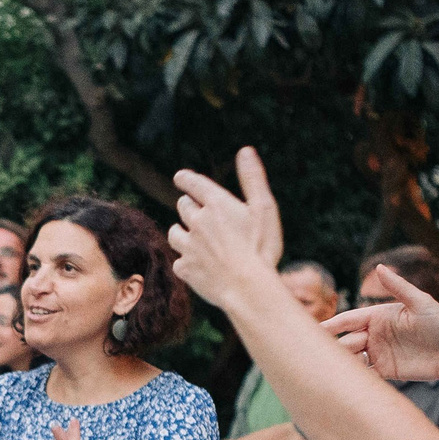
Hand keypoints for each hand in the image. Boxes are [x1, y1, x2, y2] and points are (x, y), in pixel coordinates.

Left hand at [167, 148, 283, 304]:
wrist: (248, 288)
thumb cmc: (261, 247)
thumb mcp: (264, 209)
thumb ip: (253, 179)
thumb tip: (245, 150)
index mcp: (216, 204)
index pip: (193, 183)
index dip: (185, 179)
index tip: (180, 178)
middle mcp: (197, 221)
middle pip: (184, 207)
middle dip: (189, 207)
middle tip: (197, 212)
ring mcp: (188, 246)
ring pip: (175, 233)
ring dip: (181, 232)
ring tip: (192, 237)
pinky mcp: (185, 269)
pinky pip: (179, 261)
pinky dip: (186, 262)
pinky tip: (197, 265)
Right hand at [322, 263, 438, 382]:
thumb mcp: (421, 302)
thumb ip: (399, 287)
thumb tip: (378, 267)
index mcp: (379, 316)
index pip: (348, 320)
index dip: (331, 325)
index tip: (314, 331)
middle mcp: (375, 334)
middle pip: (346, 340)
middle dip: (336, 347)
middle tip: (329, 356)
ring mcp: (380, 353)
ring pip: (353, 359)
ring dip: (344, 364)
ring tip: (335, 371)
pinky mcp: (386, 371)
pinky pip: (366, 374)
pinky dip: (356, 377)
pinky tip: (349, 381)